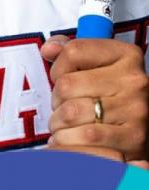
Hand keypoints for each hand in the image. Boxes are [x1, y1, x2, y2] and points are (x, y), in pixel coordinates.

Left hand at [40, 35, 148, 162]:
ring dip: (59, 123)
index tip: (62, 78)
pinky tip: (71, 138)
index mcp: (126, 55)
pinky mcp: (133, 137)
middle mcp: (134, 80)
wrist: (140, 130)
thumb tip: (49, 49)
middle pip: (67, 85)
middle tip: (63, 108)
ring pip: (71, 113)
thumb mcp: (96, 67)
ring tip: (65, 125)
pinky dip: (68, 140)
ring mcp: (135, 109)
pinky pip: (84, 137)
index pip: (73, 52)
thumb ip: (70, 53)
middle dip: (56, 100)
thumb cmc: (113, 98)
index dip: (58, 68)